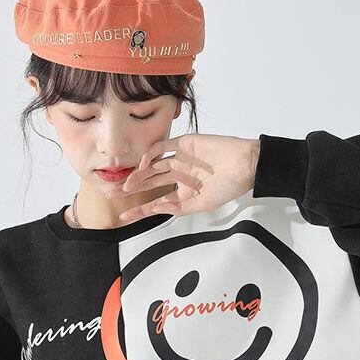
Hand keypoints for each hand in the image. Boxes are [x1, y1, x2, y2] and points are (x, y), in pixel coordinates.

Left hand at [105, 133, 260, 222]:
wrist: (246, 164)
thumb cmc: (230, 186)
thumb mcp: (203, 204)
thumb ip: (179, 207)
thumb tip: (157, 208)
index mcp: (184, 192)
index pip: (157, 201)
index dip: (140, 209)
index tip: (124, 216)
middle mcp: (180, 175)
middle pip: (150, 182)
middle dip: (131, 188)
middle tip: (114, 194)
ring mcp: (181, 159)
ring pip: (153, 166)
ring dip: (139, 174)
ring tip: (127, 183)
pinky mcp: (185, 143)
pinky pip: (163, 147)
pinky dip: (151, 154)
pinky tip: (144, 164)